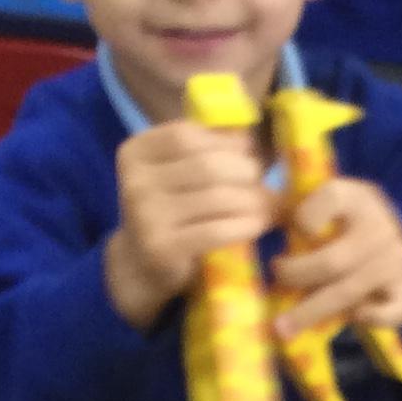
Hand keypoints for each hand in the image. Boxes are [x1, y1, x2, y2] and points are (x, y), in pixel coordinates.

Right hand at [107, 122, 272, 329]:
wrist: (141, 265)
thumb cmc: (170, 211)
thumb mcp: (175, 174)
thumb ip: (203, 151)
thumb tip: (250, 138)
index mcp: (135, 152)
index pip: (186, 135)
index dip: (225, 141)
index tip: (247, 151)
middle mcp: (135, 181)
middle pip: (206, 165)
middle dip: (244, 172)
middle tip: (259, 183)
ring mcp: (145, 216)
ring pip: (216, 197)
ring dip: (252, 201)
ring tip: (267, 206)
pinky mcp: (163, 248)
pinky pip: (216, 230)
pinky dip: (244, 226)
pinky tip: (257, 225)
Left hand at [272, 178, 401, 335]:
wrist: (385, 231)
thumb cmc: (338, 221)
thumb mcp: (319, 201)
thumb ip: (293, 210)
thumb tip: (254, 222)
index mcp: (357, 197)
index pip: (332, 199)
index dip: (307, 217)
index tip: (295, 229)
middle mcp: (382, 226)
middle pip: (333, 261)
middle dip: (296, 276)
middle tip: (276, 281)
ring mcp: (399, 260)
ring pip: (350, 292)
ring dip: (312, 310)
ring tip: (284, 326)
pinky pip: (399, 311)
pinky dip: (377, 319)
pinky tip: (355, 317)